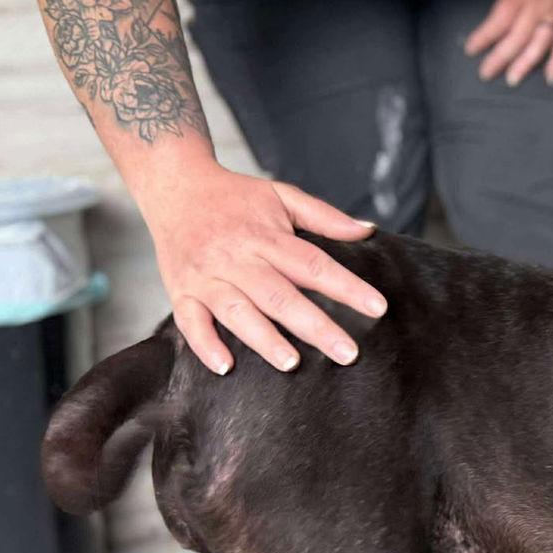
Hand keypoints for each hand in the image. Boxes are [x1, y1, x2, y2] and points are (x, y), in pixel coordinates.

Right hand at [138, 164, 386, 374]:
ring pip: (237, 312)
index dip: (346, 287)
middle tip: (348, 353)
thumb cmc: (234, 196)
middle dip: (315, 326)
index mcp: (265, 236)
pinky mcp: (180, 291)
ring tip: (292, 364)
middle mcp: (236, 258)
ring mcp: (206, 277)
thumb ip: (324, 216)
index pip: (313, 264)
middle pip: (280, 296)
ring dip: (263, 339)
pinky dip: (204, 345)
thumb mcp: (280, 195)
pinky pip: (189, 322)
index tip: (378, 307)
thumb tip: (368, 231)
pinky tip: (225, 367)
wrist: (174, 185)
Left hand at [457, 0, 552, 86]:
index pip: (499, 21)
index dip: (484, 37)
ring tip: (512, 80)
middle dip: (500, 58)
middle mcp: (537, 5)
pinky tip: (550, 77)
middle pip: (517, 38)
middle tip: (486, 74)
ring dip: (526, 63)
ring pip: (540, 43)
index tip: (470, 49)